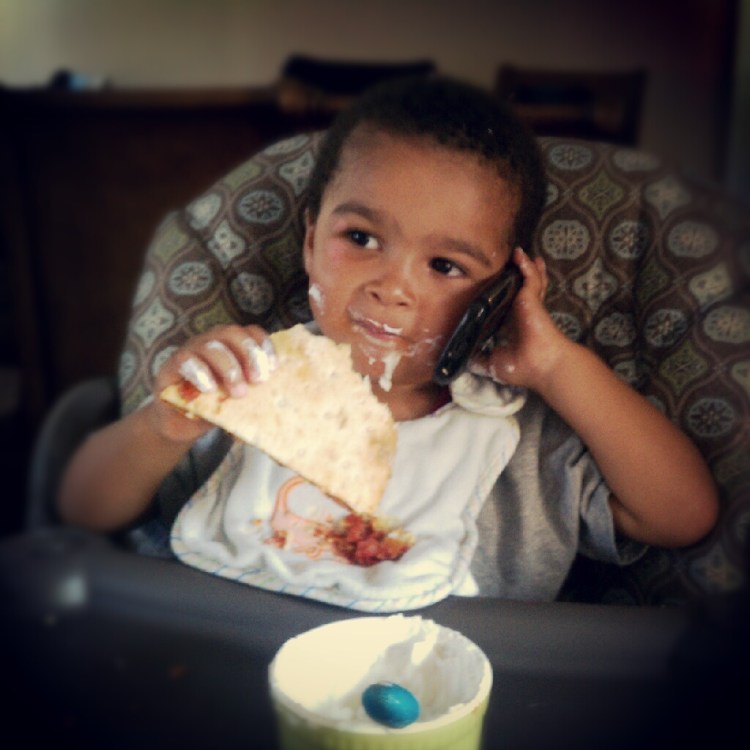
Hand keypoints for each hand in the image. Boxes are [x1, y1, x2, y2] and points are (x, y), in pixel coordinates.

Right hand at [147, 324, 275, 443]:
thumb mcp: (239, 402)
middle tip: (258, 381)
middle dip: (249, 355)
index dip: (264, 345)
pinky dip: (201, 373)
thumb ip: (254, 396)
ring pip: (211, 346)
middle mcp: (211, 342)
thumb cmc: (215, 407)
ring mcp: (191, 351)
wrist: (180, 423)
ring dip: (229, 368)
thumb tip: (275, 402)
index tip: (272, 368)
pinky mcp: (171, 366)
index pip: (250, 331)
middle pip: (232, 333)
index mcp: (231, 346)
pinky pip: (185, 359)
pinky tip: (209, 389)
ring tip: (238, 392)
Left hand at [469, 247, 568, 390]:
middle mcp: (521, 313)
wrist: (540, 366)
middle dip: (515, 276)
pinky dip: (526, 266)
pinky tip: (520, 255)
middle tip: (506, 264)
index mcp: (512, 326)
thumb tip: (462, 358)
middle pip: (519, 289)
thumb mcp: (492, 364)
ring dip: (524, 266)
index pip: (507, 305)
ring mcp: (528, 304)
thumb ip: (478, 359)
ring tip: (517, 253)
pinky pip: (530, 277)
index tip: (491, 286)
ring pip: (528, 280)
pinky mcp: (532, 298)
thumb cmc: (522, 367)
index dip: (502, 295)